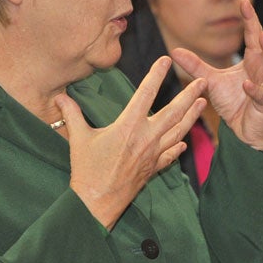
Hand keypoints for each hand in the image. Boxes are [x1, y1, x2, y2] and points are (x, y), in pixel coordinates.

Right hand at [58, 56, 206, 229]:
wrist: (97, 202)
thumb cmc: (87, 170)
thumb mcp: (79, 139)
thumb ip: (72, 114)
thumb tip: (59, 96)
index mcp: (129, 126)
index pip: (145, 94)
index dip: (156, 75)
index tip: (166, 60)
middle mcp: (146, 137)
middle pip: (173, 112)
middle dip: (189, 95)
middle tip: (203, 81)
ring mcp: (153, 154)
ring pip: (178, 131)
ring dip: (192, 116)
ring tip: (203, 102)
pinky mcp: (153, 168)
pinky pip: (171, 154)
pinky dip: (179, 146)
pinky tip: (185, 141)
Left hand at [169, 0, 262, 149]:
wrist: (243, 130)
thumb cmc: (233, 102)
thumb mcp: (211, 80)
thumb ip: (195, 65)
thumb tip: (174, 51)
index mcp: (253, 60)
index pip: (254, 35)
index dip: (251, 19)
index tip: (243, 1)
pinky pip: (262, 94)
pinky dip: (255, 89)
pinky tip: (247, 83)